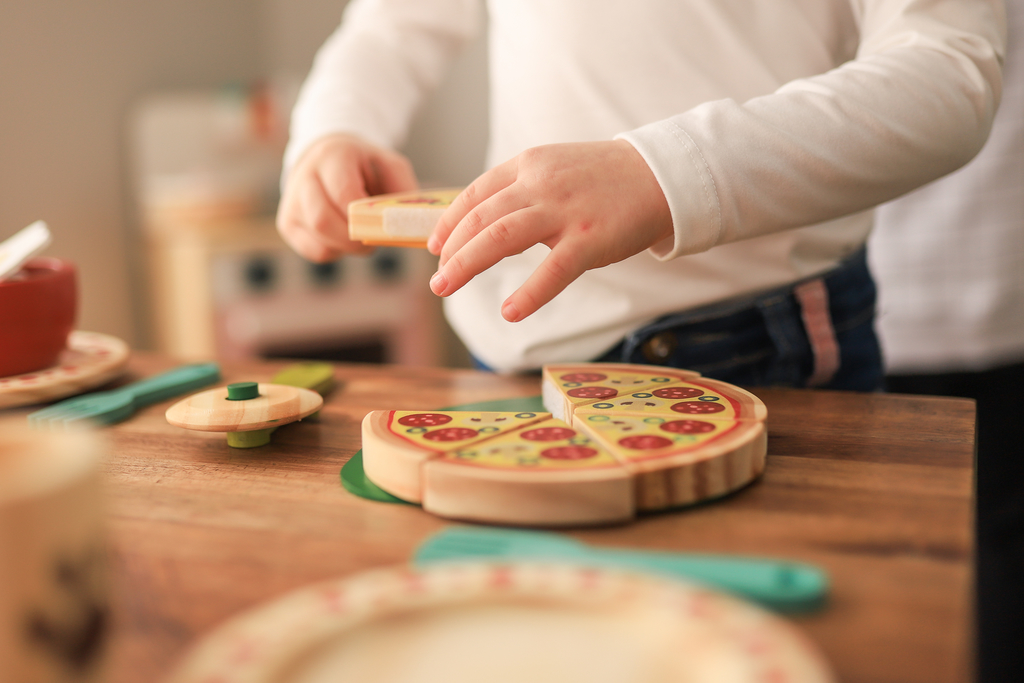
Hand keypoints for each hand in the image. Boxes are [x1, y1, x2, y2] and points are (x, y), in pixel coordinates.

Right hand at [277, 133, 418, 261]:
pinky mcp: (287, 223)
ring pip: (318, 240)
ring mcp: (291, 202)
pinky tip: (345, 240)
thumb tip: (410, 225)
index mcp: (332, 157)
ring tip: (361, 238)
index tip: (381, 225)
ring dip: (347, 248)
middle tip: (374, 241)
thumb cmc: (366, 166)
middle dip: (354, 239)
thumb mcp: (390, 166)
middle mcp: (304, 177)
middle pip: (323, 220)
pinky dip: (336, 252)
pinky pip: (314, 251)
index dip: (363, 218)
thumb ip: (403, 191)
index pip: (343, 194)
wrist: (328, 159)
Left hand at [427, 140, 671, 321]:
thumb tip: (485, 226)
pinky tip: (510, 312)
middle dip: (450, 250)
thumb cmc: (605, 179)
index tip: (435, 246)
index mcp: (529, 165)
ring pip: (500, 237)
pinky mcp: (588, 240)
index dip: (449, 222)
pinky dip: (528, 294)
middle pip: (480, 218)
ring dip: (466, 264)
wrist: (660, 175)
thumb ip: (521, 190)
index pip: (475, 193)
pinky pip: (551, 271)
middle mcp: (540, 184)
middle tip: (436, 280)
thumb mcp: (556, 169)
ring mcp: (563, 211)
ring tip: (446, 288)